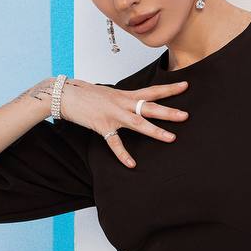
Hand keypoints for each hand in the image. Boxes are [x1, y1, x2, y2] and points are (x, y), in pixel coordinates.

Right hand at [59, 78, 189, 167]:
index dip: (169, 88)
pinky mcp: (102, 126)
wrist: (64, 94)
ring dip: (155, 131)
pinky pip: (115, 142)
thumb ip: (123, 99)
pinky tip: (132, 164)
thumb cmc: (86, 93)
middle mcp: (122, 103)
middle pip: (150, 107)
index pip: (152, 90)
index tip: (185, 85)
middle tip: (185, 116)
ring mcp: (113, 115)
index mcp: (125, 95)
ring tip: (171, 138)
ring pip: (138, 123)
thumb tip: (134, 102)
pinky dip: (123, 154)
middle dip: (169, 112)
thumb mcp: (109, 93)